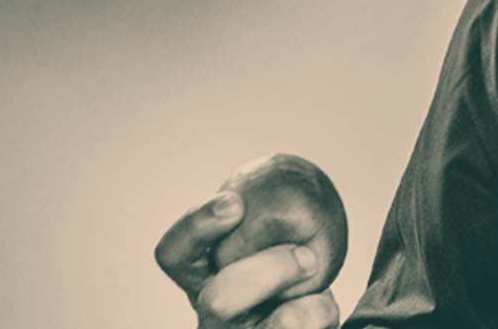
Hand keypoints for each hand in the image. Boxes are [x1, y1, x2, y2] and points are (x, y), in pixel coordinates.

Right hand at [156, 190, 341, 328]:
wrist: (309, 312)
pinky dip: (322, 310)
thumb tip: (287, 183)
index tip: (235, 202)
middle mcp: (215, 317)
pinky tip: (322, 301)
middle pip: (218, 301)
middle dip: (268, 271)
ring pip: (272, 328)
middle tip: (306, 253)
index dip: (197, 228)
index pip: (174, 256)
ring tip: (315, 267)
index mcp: (202, 280)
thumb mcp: (269, 234)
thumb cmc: (286, 263)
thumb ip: (265, 214)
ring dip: (303, 297)